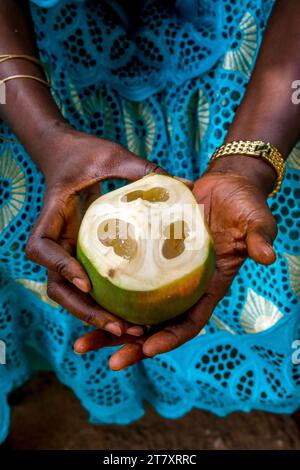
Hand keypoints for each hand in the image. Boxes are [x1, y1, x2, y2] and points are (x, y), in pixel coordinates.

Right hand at [25, 126, 165, 336]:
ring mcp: (66, 250)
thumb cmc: (85, 153)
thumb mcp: (113, 157)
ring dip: (94, 315)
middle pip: (57, 285)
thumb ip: (143, 170)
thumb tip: (187, 186)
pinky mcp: (80, 254)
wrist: (66, 153)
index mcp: (54, 216)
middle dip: (83, 309)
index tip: (86, 280)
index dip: (59, 267)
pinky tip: (132, 316)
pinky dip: (103, 303)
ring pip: (70, 293)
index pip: (42, 248)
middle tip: (120, 325)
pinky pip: (87, 284)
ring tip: (131, 330)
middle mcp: (56, 239)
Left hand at [74, 155, 277, 369]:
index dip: (171, 338)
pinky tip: (86, 300)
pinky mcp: (150, 257)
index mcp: (209, 286)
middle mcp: (184, 286)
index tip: (147, 349)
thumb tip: (266, 256)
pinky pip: (128, 281)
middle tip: (108, 360)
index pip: (190, 321)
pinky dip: (109, 293)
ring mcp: (165, 274)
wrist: (224, 186)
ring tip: (82, 343)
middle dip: (133, 346)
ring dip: (111, 328)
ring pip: (135, 309)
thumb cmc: (243, 205)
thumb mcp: (255, 219)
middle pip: (157, 325)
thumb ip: (259, 237)